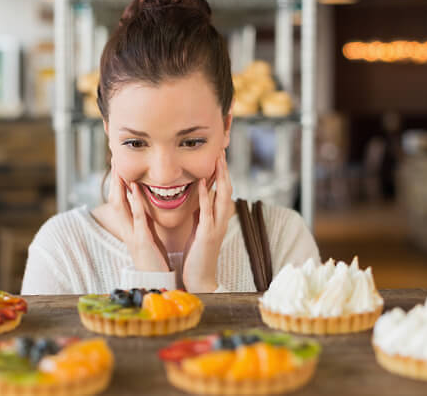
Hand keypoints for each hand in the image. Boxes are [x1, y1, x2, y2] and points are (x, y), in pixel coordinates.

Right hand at [106, 162, 170, 271]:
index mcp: (130, 229)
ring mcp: (132, 235)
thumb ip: (146, 223)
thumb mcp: (148, 238)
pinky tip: (135, 188)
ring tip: (119, 168)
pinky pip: (137, 218)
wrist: (156, 282)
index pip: (120, 202)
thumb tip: (147, 209)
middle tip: (114, 160)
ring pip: (120, 206)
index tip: (119, 166)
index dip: (118, 185)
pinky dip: (135, 201)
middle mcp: (127, 230)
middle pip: (114, 200)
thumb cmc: (155, 261)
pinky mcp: (142, 241)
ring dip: (119, 186)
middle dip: (114, 181)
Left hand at [182, 151, 233, 291]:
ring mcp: (216, 226)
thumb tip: (202, 193)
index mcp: (219, 217)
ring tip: (217, 159)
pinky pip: (208, 211)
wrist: (200, 277)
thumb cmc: (198, 253)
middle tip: (221, 149)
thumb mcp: (200, 227)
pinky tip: (204, 183)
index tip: (219, 154)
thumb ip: (203, 211)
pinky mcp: (208, 234)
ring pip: (223, 196)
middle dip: (224, 169)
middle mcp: (221, 219)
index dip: (222, 171)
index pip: (224, 189)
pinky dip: (207, 196)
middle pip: (227, 188)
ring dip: (220, 177)